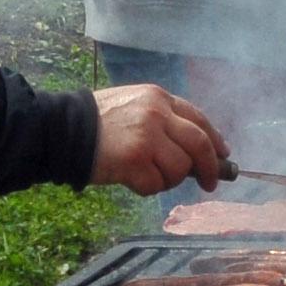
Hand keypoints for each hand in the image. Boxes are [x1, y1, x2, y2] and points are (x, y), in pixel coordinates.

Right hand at [89, 85, 226, 195]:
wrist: (62, 129)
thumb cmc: (96, 121)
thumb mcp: (133, 105)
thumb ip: (162, 119)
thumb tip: (197, 149)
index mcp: (158, 97)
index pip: (198, 118)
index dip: (215, 139)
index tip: (223, 154)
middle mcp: (157, 113)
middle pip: (199, 144)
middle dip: (210, 167)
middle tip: (209, 184)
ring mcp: (147, 137)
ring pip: (180, 169)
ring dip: (168, 179)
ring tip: (146, 175)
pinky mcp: (136, 161)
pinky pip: (156, 185)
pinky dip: (147, 188)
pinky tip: (129, 179)